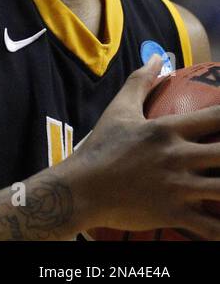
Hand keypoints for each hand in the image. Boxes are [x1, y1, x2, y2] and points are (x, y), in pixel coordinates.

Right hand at [60, 55, 219, 236]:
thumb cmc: (100, 148)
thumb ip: (140, 82)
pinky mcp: (173, 214)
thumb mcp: (118, 111)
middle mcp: (176, 158)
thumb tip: (159, 57)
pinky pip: (210, 227)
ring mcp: (176, 188)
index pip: (216, 117)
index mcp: (165, 131)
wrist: (78, 190)